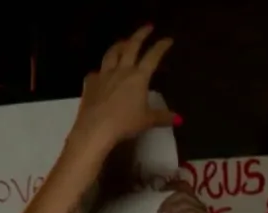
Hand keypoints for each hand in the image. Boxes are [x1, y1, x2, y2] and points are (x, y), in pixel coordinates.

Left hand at [72, 25, 174, 150]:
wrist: (95, 129)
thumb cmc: (125, 123)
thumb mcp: (147, 121)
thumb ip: (162, 117)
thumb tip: (178, 119)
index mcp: (138, 77)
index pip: (153, 56)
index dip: (161, 46)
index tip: (167, 39)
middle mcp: (121, 70)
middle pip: (131, 46)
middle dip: (141, 34)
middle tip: (147, 28)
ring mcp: (104, 75)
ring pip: (112, 53)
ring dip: (119, 45)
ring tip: (124, 42)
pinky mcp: (89, 83)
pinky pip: (96, 72)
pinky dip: (101, 70)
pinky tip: (101, 73)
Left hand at [159, 180, 208, 212]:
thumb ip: (168, 205)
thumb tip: (158, 189)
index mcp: (191, 202)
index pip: (184, 186)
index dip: (172, 185)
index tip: (159, 190)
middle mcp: (199, 205)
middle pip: (184, 193)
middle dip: (169, 200)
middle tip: (159, 211)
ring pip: (185, 201)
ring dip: (171, 210)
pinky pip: (190, 211)